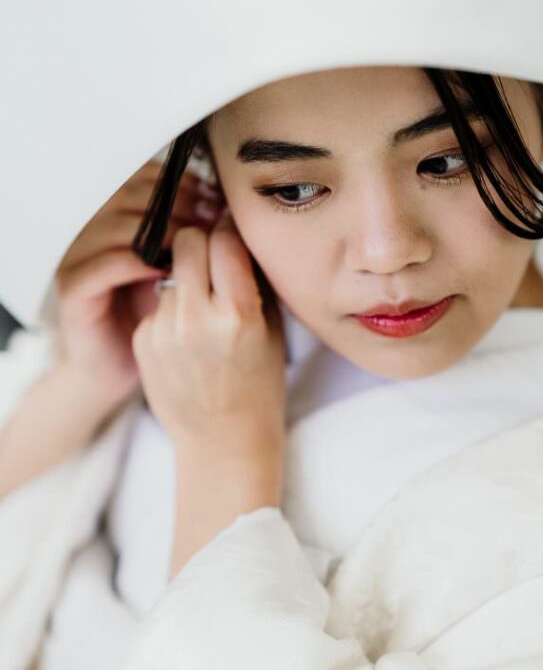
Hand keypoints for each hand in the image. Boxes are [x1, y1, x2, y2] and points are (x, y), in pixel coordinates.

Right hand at [54, 160, 225, 412]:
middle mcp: (92, 231)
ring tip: (194, 244)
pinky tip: (168, 271)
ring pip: (118, 225)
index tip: (217, 198)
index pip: (144, 179)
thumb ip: (196, 240)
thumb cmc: (168, 326)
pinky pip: (105, 264)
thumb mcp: (185, 274)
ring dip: (160, 230)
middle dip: (176, 203)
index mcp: (117, 218)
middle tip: (210, 216)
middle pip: (131, 195)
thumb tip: (228, 207)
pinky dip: (138, 262)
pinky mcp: (74, 290)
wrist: (129, 374)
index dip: (182, 184)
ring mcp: (78, 258)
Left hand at [131, 212, 286, 466]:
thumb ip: (253, 280)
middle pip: (187, 240)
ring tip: (203, 311)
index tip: (234, 228)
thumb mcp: (272, 331)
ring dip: (186, 278)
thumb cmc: (258, 387)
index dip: (230, 228)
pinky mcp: (142, 339)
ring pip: (171, 270)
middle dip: (201, 241)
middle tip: (213, 256)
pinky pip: (157, 302)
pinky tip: (186, 337)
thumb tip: (238, 231)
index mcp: (237, 312)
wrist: (223, 441)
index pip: (224, 237)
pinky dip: (172, 308)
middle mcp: (196, 316)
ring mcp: (164, 328)